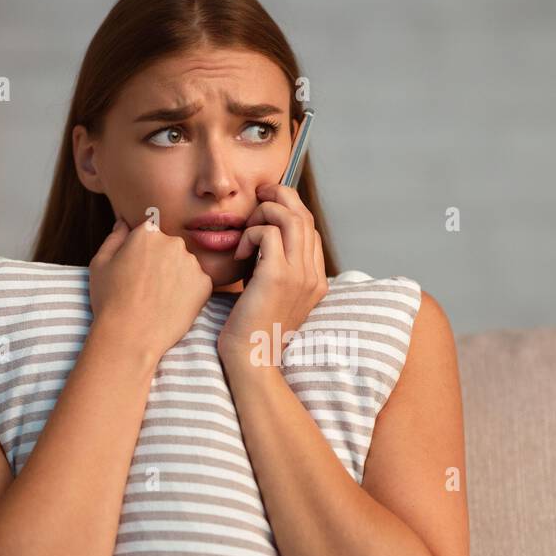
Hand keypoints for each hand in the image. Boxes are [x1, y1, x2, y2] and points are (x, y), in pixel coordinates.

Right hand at [88, 216, 212, 363]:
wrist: (130, 335)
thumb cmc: (110, 300)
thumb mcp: (100, 264)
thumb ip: (114, 238)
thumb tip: (124, 223)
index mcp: (147, 233)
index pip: (150, 234)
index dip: (142, 254)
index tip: (136, 271)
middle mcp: (173, 242)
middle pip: (170, 248)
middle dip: (162, 262)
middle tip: (148, 287)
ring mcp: (191, 263)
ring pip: (185, 265)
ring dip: (176, 276)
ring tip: (160, 299)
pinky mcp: (205, 284)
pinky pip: (198, 283)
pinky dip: (189, 293)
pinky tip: (172, 306)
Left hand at [218, 183, 327, 365]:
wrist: (251, 360)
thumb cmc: (251, 330)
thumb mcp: (269, 293)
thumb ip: (273, 267)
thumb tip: (260, 238)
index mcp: (316, 280)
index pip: (310, 229)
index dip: (289, 209)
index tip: (265, 206)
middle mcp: (313, 275)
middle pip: (305, 216)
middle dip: (280, 197)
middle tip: (258, 195)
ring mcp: (299, 275)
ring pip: (290, 217)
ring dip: (264, 212)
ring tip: (246, 229)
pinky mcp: (278, 276)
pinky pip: (267, 232)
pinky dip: (250, 234)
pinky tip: (239, 254)